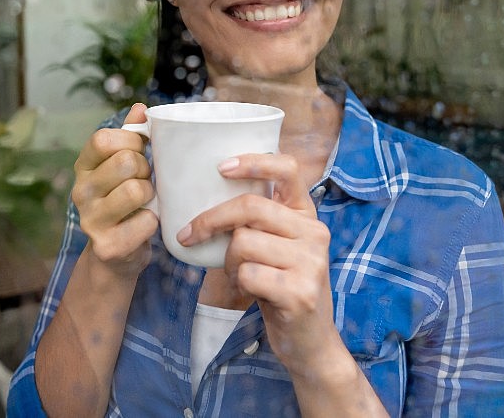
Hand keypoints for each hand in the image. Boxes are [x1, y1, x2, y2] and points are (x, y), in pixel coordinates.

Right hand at [71, 103, 157, 276]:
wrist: (115, 257)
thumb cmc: (125, 202)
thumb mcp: (123, 167)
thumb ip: (131, 137)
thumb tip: (141, 108)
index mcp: (83, 167)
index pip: (102, 139)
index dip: (131, 140)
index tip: (140, 151)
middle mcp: (80, 191)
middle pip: (125, 162)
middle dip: (145, 169)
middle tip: (144, 180)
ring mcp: (90, 220)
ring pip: (136, 190)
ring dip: (151, 195)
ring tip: (145, 202)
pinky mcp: (106, 246)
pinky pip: (146, 222)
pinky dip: (153, 222)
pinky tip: (144, 225)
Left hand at [176, 152, 337, 373]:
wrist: (311, 342)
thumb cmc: (282, 287)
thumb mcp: (277, 247)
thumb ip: (258, 222)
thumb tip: (205, 196)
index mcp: (307, 214)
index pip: (287, 169)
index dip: (253, 162)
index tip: (221, 167)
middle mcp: (314, 232)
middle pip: (250, 207)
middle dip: (211, 220)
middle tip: (190, 235)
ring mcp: (311, 262)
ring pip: (243, 242)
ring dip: (228, 262)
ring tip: (237, 275)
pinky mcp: (300, 291)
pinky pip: (247, 273)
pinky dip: (238, 283)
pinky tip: (249, 292)